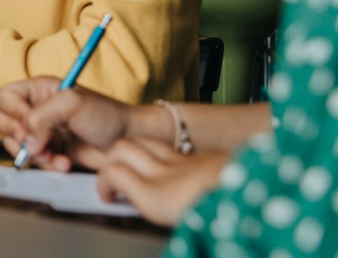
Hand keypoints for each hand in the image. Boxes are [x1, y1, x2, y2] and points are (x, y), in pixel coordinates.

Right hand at [0, 77, 135, 170]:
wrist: (127, 141)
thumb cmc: (106, 115)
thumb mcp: (72, 104)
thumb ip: (41, 116)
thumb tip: (26, 141)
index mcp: (38, 89)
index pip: (4, 97)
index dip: (12, 111)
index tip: (29, 122)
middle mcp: (35, 109)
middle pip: (1, 120)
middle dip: (17, 135)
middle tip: (35, 141)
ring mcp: (41, 132)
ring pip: (14, 144)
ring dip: (33, 153)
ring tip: (54, 154)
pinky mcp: (49, 151)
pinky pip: (32, 160)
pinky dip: (45, 164)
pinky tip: (63, 162)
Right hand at [97, 139, 227, 225]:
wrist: (257, 194)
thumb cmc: (218, 214)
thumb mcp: (172, 218)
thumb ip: (149, 206)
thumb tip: (130, 199)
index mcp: (155, 195)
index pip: (112, 172)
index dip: (103, 182)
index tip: (107, 196)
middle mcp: (164, 173)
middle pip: (122, 149)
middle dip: (111, 158)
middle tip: (112, 177)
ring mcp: (182, 162)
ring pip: (144, 142)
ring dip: (131, 150)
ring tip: (132, 166)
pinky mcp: (199, 159)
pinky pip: (168, 148)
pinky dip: (156, 154)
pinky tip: (164, 169)